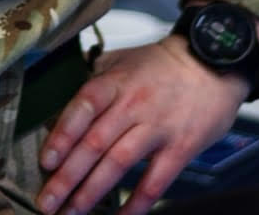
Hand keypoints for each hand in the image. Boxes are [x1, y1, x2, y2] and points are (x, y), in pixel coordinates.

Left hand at [36, 37, 249, 213]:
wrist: (212, 64)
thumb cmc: (163, 64)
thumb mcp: (123, 59)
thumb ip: (95, 81)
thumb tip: (66, 108)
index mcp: (115, 81)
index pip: (82, 107)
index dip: (62, 135)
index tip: (46, 160)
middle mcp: (133, 104)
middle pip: (94, 143)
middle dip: (67, 176)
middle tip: (48, 200)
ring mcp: (157, 128)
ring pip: (118, 163)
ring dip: (92, 191)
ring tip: (72, 211)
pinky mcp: (180, 148)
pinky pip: (154, 181)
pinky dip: (136, 202)